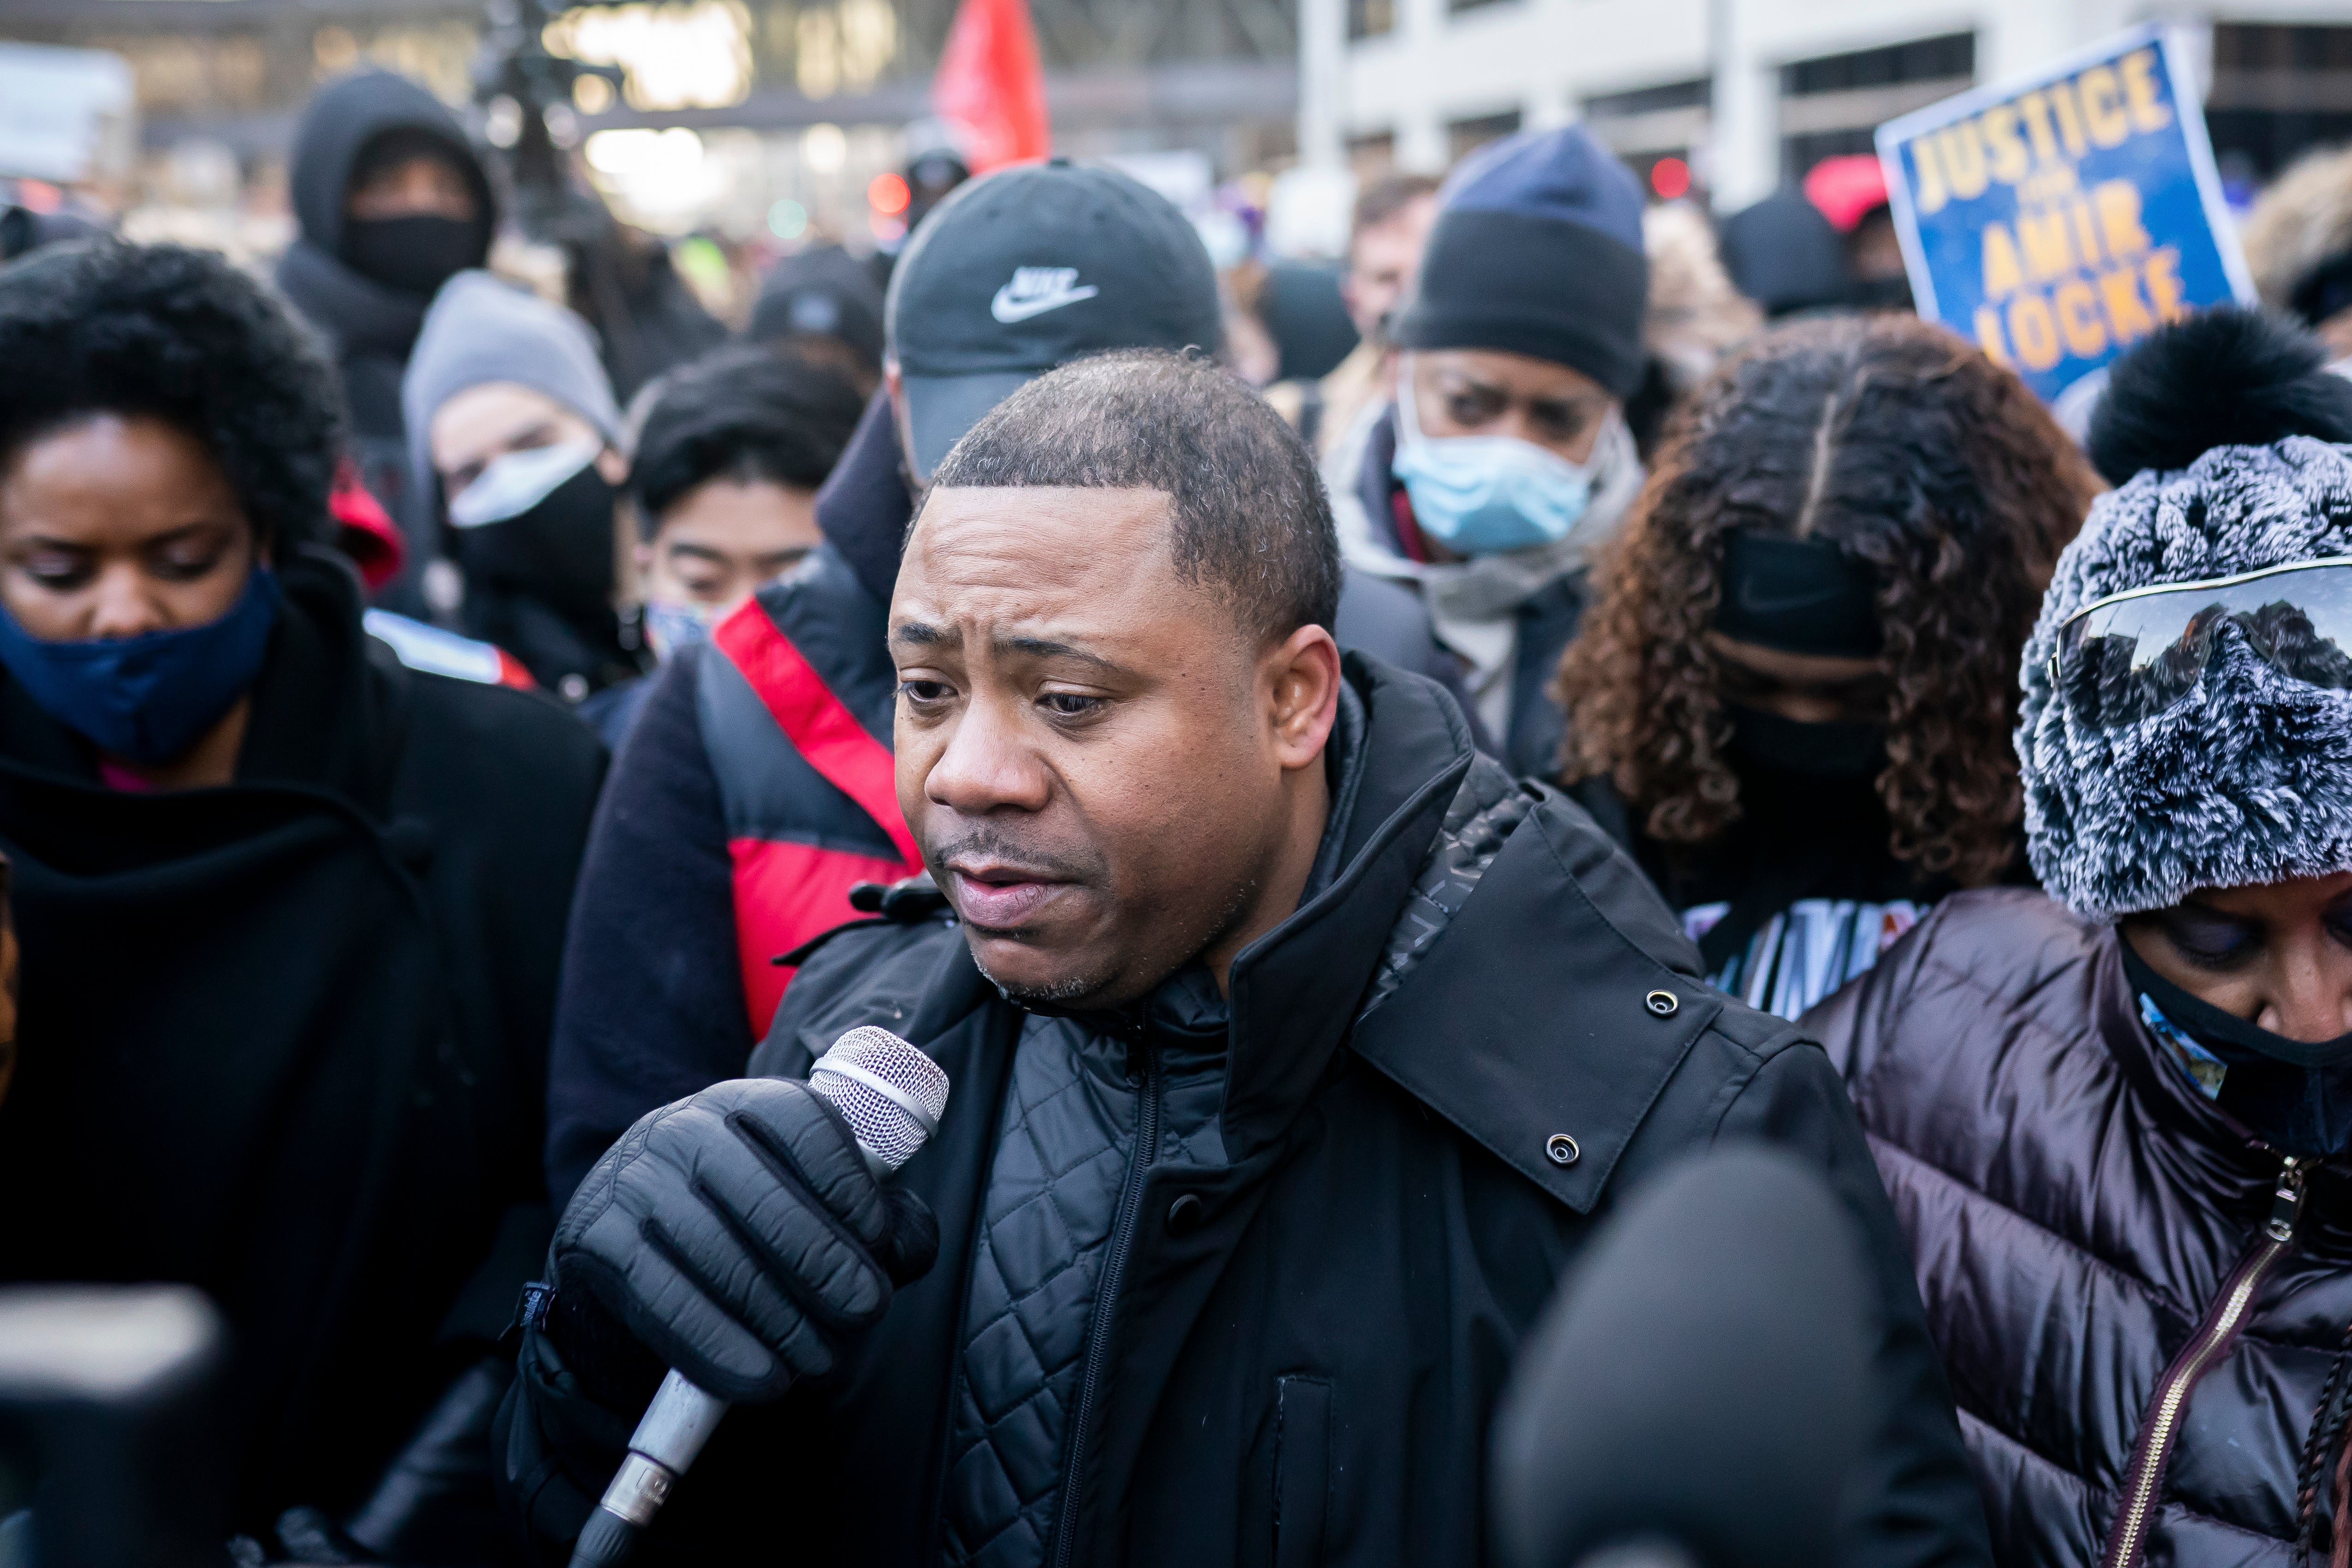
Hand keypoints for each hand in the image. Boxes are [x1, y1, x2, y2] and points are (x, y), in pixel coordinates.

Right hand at [550, 1078, 936, 1402]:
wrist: (633, 1237)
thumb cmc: (749, 1216)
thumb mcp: (814, 1195)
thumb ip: (879, 1218)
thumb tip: (904, 1252)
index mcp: (750, 1102)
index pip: (807, 1128)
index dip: (852, 1188)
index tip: (879, 1241)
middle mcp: (686, 1129)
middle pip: (768, 1202)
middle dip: (825, 1267)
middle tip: (864, 1312)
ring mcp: (635, 1182)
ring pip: (721, 1259)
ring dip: (781, 1321)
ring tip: (820, 1360)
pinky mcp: (596, 1241)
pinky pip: (665, 1303)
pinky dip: (720, 1349)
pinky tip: (763, 1378)